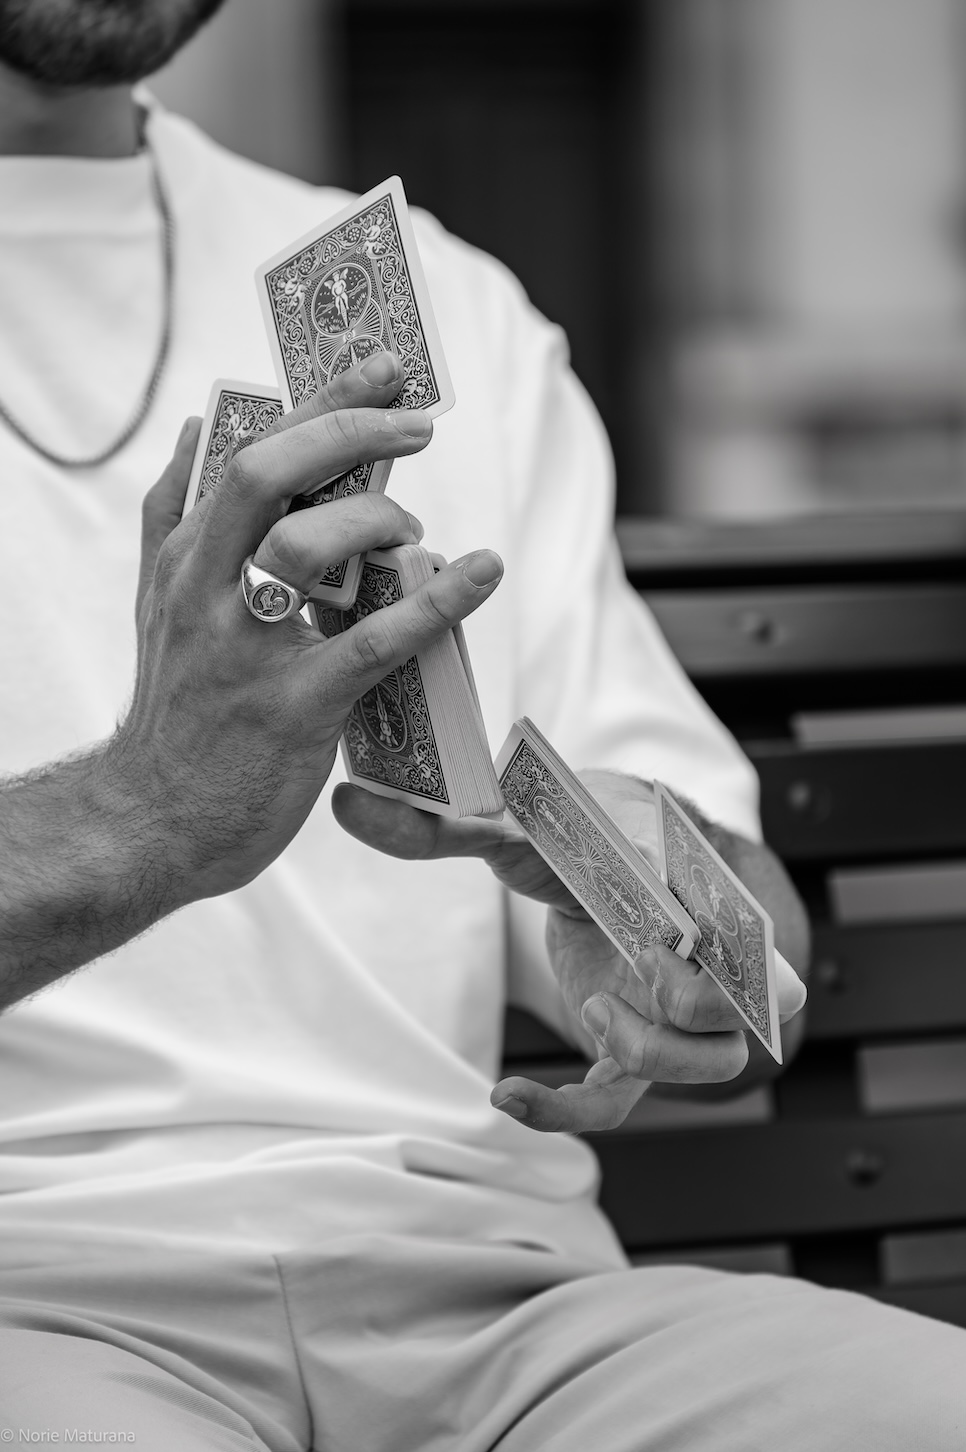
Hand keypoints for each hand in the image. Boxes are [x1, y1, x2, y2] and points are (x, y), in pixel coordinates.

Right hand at [117, 355, 503, 907]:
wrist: (151, 820)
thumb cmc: (176, 709)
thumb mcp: (156, 601)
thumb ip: (175, 514)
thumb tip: (201, 424)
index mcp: (182, 558)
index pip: (243, 450)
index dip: (316, 400)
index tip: (378, 366)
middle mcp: (204, 590)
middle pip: (268, 473)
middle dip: (348, 427)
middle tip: (415, 417)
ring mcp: (245, 649)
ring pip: (308, 547)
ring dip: (377, 519)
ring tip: (414, 532)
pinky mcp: (292, 709)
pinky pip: (372, 642)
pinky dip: (435, 602)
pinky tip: (483, 572)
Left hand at [333, 769, 806, 1132]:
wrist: (615, 849)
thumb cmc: (583, 832)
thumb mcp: (523, 826)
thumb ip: (443, 823)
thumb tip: (345, 805)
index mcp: (698, 896)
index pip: (749, 946)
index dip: (722, 963)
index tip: (659, 943)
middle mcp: (705, 957)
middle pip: (742, 1020)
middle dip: (688, 1014)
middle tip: (630, 975)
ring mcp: (673, 1008)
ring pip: (713, 1066)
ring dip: (655, 1056)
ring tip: (595, 1011)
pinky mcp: (629, 1045)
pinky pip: (618, 1102)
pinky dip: (566, 1109)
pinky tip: (505, 1092)